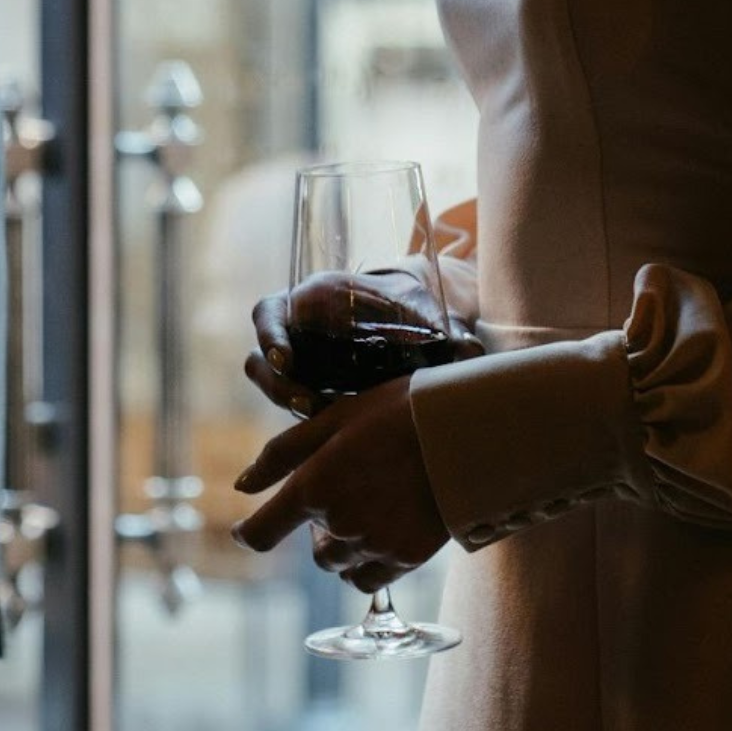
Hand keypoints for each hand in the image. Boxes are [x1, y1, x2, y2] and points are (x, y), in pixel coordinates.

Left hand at [230, 378, 450, 591]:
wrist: (465, 431)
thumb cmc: (397, 411)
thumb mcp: (334, 418)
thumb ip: (282, 454)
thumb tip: (242, 486)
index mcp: (314, 486)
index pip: (261, 532)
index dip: (249, 533)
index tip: (247, 530)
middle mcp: (339, 523)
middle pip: (313, 549)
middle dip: (319, 527)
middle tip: (348, 493)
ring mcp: (374, 544)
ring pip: (339, 565)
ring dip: (343, 546)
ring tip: (371, 509)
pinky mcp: (406, 557)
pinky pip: (369, 579)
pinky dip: (367, 564)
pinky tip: (384, 534)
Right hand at [242, 266, 481, 417]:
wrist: (417, 323)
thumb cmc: (416, 310)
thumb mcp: (424, 314)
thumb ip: (442, 330)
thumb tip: (470, 348)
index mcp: (312, 300)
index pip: (268, 313)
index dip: (270, 335)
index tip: (286, 359)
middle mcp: (297, 331)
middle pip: (261, 360)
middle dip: (278, 385)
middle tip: (309, 403)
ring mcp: (300, 363)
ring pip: (273, 386)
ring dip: (289, 404)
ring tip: (323, 417)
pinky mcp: (309, 389)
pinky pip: (294, 405)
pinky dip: (306, 418)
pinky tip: (335, 430)